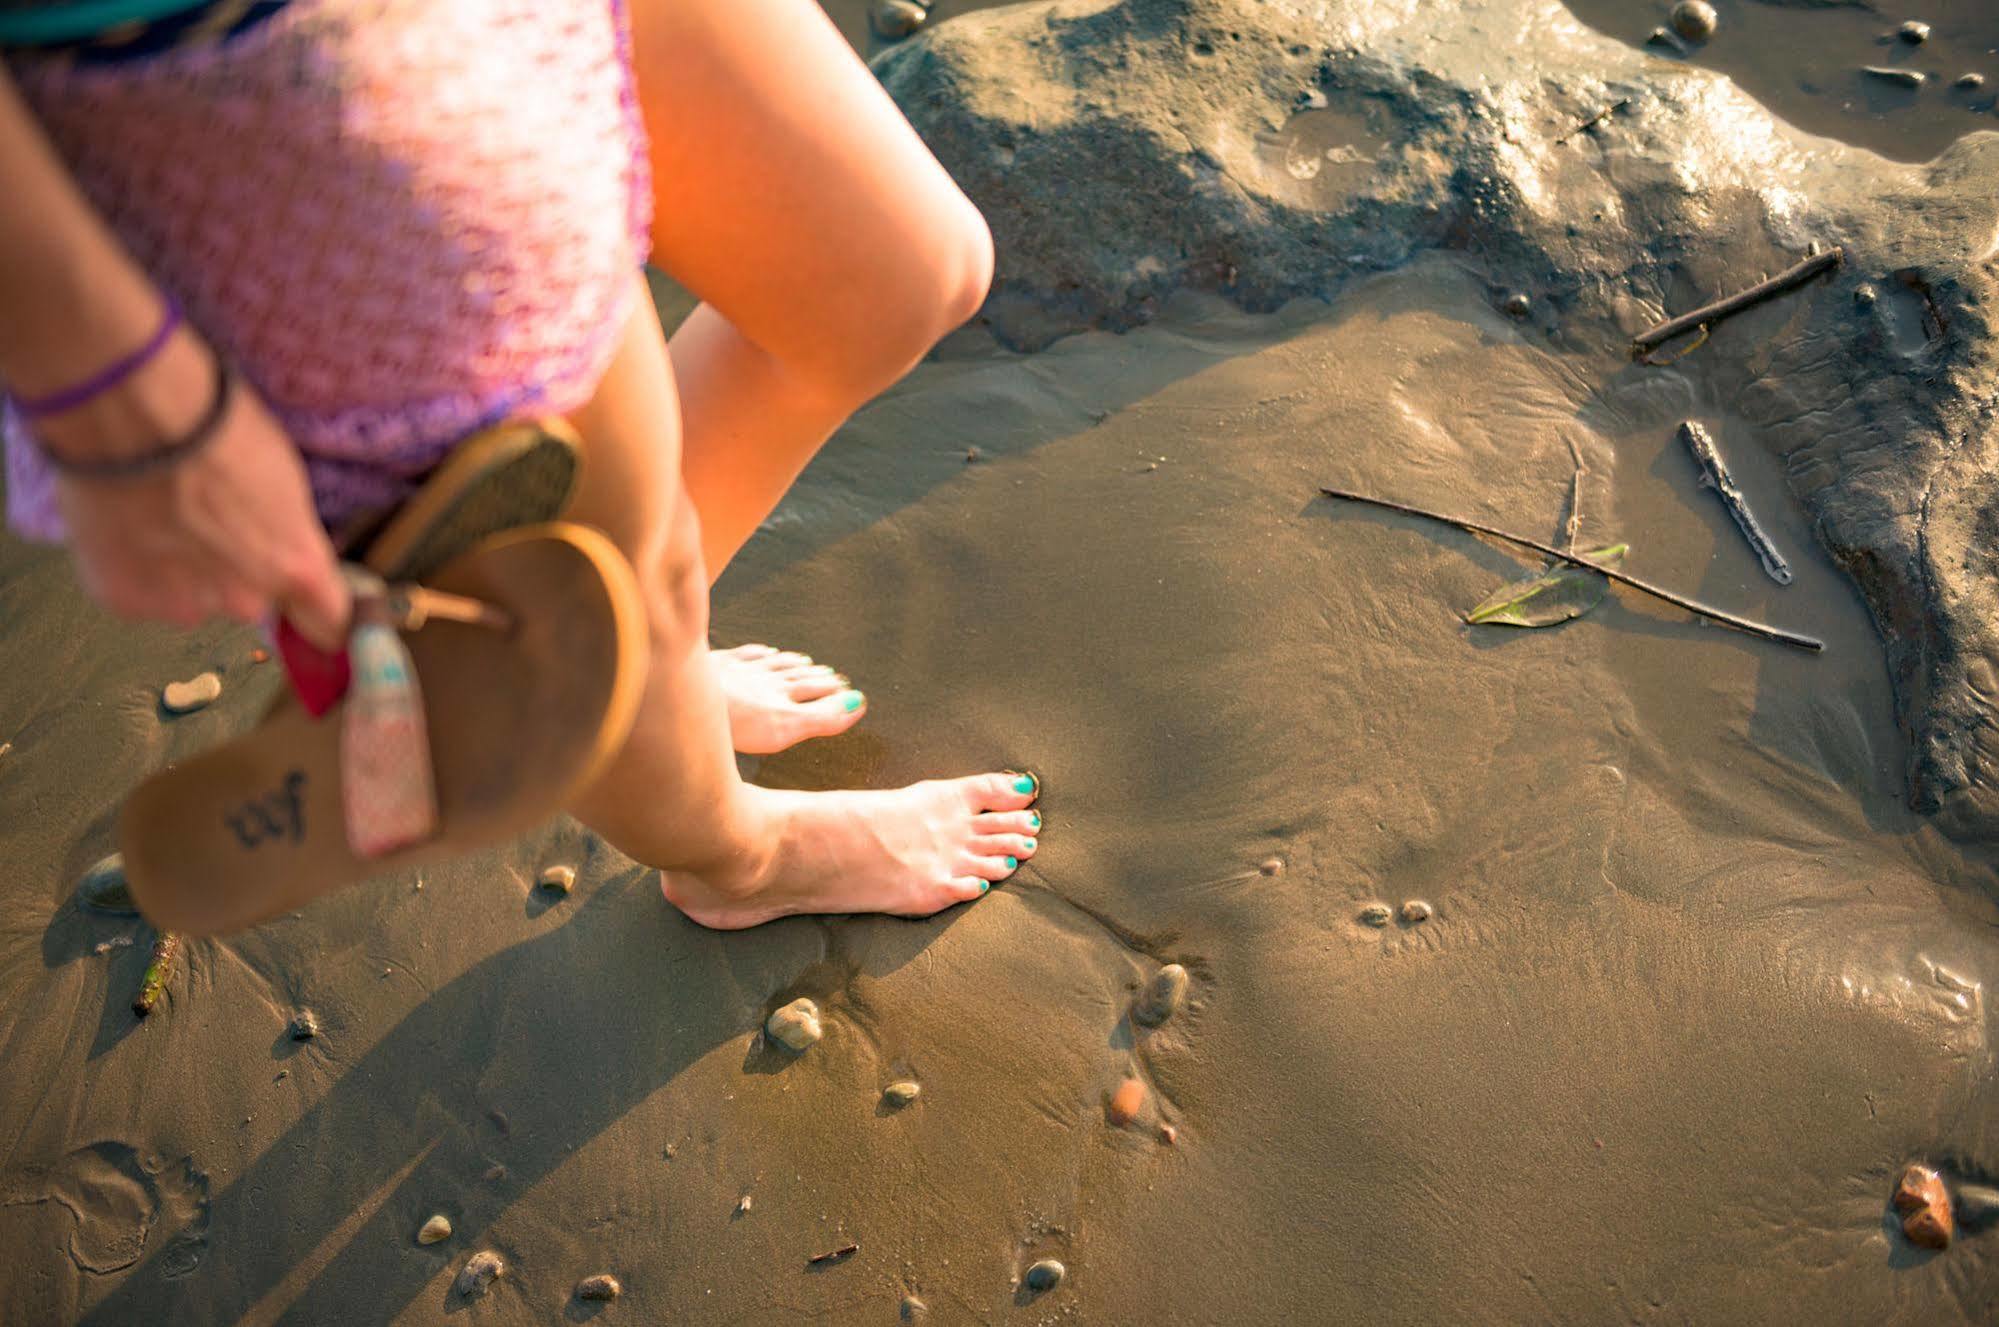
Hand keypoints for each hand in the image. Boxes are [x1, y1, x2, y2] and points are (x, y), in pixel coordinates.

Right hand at [42, 330, 350, 648]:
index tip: (311, 613)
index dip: (319, 616)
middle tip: (205, 519)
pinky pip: (141, 593)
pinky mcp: (127, 600)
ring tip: (159, 513)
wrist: (136, 411)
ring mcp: (184, 605)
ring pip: (193, 598)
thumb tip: (284, 554)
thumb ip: (289, 536)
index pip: (328, 623)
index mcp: (297, 569)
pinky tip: (128, 522)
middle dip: (235, 572)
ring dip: (181, 571)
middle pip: (251, 602)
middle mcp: (246, 601)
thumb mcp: (284, 480)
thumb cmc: (218, 427)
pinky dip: (135, 567)